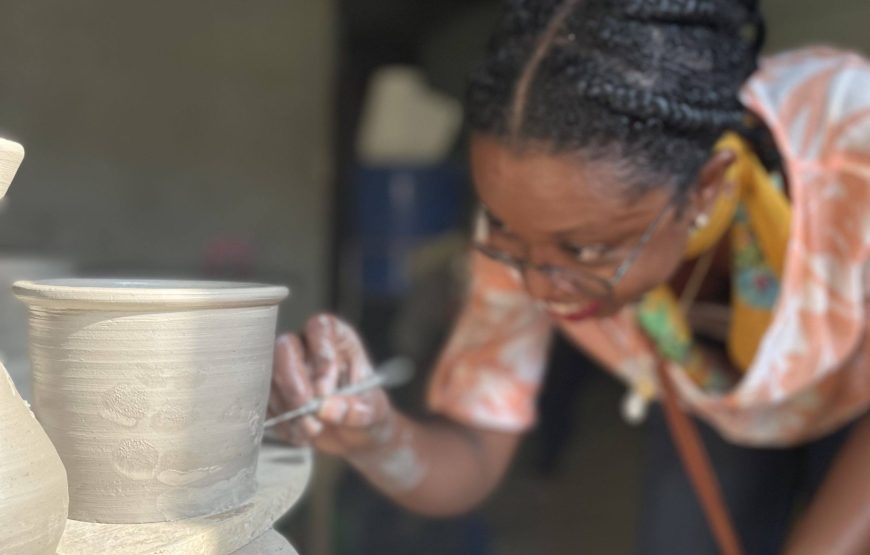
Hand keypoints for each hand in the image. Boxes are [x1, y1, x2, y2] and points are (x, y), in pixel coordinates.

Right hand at [268, 314, 394, 456]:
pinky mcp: (274, 391)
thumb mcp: (373, 412)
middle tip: (307, 410)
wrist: (355, 435)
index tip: (327, 389)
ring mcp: (287, 368)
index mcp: (337, 339)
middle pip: (285, 346)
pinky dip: (279, 421)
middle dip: (293, 383)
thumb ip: (355, 410)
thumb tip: (327, 408)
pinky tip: (299, 433)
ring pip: (269, 375)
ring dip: (287, 407)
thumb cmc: (367, 412)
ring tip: (312, 429)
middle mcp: (308, 347)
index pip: (319, 327)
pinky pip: (263, 400)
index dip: (320, 355)